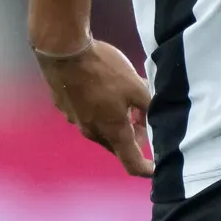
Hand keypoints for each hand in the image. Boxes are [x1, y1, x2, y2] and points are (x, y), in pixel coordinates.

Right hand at [35, 37, 153, 176]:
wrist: (64, 51)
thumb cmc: (103, 70)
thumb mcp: (136, 86)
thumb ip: (148, 106)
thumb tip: (151, 117)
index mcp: (113, 131)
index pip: (132, 164)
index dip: (146, 169)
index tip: (156, 167)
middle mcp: (93, 132)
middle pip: (118, 146)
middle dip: (134, 138)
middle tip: (144, 118)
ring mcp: (76, 121)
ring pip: (103, 131)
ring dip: (118, 123)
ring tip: (127, 102)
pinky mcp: (66, 108)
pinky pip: (89, 117)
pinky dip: (102, 112)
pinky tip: (105, 91)